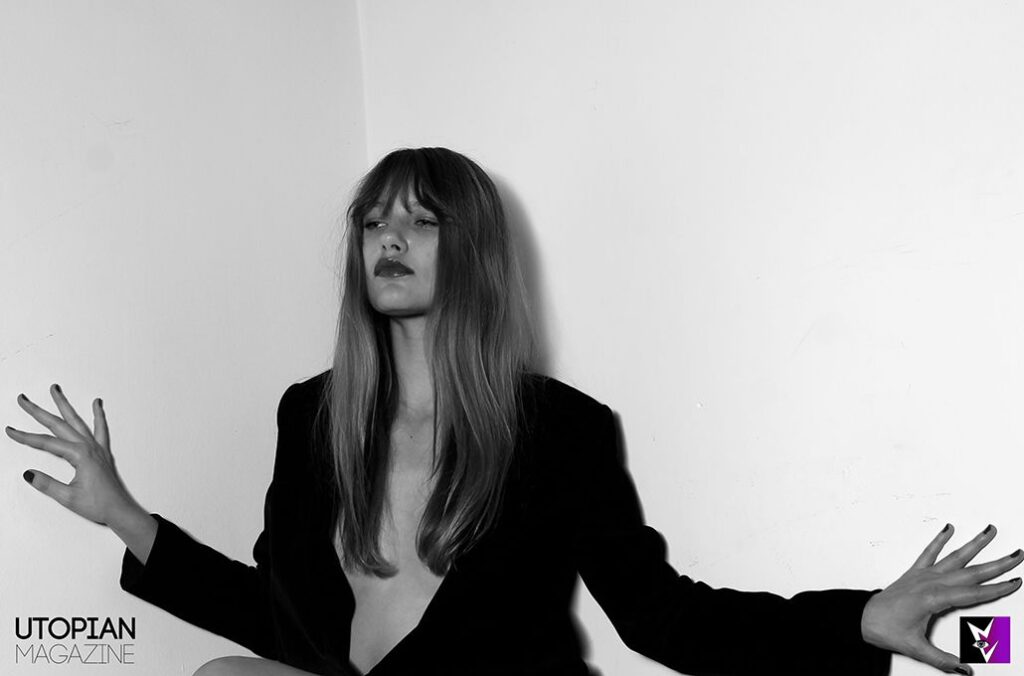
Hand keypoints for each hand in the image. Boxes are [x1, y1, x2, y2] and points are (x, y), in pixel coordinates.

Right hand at [6, 383, 142, 527]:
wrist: (120, 510)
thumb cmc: (98, 505)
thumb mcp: (67, 497)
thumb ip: (47, 484)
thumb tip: (29, 473)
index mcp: (79, 455)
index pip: (46, 443)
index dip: (25, 437)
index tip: (10, 430)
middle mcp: (89, 447)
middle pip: (58, 425)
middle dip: (39, 411)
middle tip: (23, 399)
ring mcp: (97, 448)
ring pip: (77, 421)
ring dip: (64, 405)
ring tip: (55, 389)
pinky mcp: (102, 452)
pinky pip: (100, 428)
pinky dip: (98, 414)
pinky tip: (96, 403)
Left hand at [861, 523, 1021, 674]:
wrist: (864, 618)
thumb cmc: (886, 629)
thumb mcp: (916, 648)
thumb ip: (942, 659)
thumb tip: (964, 669)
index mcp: (934, 599)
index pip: (973, 594)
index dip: (997, 589)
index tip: (1015, 582)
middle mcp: (930, 583)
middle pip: (971, 572)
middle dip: (996, 564)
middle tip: (1016, 555)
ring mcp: (923, 575)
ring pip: (954, 558)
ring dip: (974, 544)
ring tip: (989, 530)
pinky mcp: (914, 573)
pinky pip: (928, 552)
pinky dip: (939, 540)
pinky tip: (948, 528)